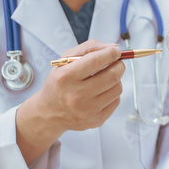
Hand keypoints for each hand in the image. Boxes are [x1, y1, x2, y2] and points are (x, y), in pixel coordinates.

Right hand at [16, 39, 124, 164]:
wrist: (49, 112)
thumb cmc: (59, 83)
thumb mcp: (65, 60)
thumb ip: (89, 48)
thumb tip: (114, 48)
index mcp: (65, 77)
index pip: (97, 61)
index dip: (111, 53)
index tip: (116, 51)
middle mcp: (76, 96)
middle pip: (112, 76)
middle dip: (119, 65)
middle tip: (116, 63)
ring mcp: (87, 111)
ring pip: (117, 88)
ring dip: (116, 80)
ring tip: (106, 78)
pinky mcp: (96, 120)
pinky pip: (116, 101)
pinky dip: (113, 93)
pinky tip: (102, 91)